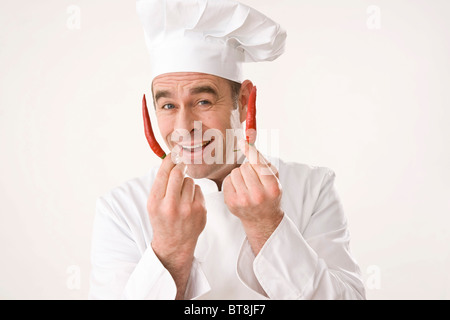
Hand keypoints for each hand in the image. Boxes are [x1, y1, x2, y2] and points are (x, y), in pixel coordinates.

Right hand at [147, 155, 206, 297]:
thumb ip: (161, 184)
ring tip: (182, 194)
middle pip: (178, 173)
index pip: (163, 173)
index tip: (173, 154)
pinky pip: (198, 189)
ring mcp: (187, 209)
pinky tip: (190, 201)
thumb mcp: (153, 204)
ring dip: (186, 182)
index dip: (169, 160)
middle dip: (180, 167)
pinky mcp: (200, 211)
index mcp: (155, 202)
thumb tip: (171, 159)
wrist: (175, 243)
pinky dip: (194, 192)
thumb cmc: (163, 219)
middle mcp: (171, 206)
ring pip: (190, 181)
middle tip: (181, 166)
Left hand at [223, 140, 283, 254]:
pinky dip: (232, 182)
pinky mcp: (231, 203)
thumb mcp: (274, 178)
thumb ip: (262, 160)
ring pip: (234, 172)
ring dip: (239, 175)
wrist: (262, 219)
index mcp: (272, 188)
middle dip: (248, 168)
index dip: (250, 151)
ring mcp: (244, 200)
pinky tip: (239, 190)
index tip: (242, 141)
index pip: (258, 164)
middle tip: (253, 178)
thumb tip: (246, 142)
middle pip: (245, 167)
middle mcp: (258, 195)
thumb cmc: (269, 193)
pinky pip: (227, 181)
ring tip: (246, 184)